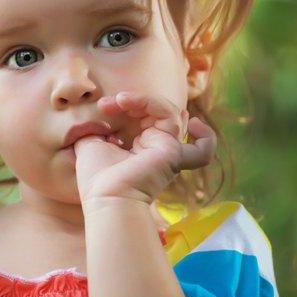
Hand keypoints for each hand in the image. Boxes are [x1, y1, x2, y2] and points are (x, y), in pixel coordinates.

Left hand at [74, 92, 215, 204]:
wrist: (104, 196)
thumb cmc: (96, 177)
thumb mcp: (91, 143)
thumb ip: (96, 128)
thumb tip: (98, 116)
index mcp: (139, 148)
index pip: (144, 117)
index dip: (127, 105)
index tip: (103, 106)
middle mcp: (156, 150)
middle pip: (158, 112)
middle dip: (134, 101)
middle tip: (109, 103)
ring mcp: (167, 151)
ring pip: (171, 114)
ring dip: (145, 101)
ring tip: (122, 100)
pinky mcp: (174, 154)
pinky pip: (202, 147)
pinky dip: (204, 134)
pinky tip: (189, 120)